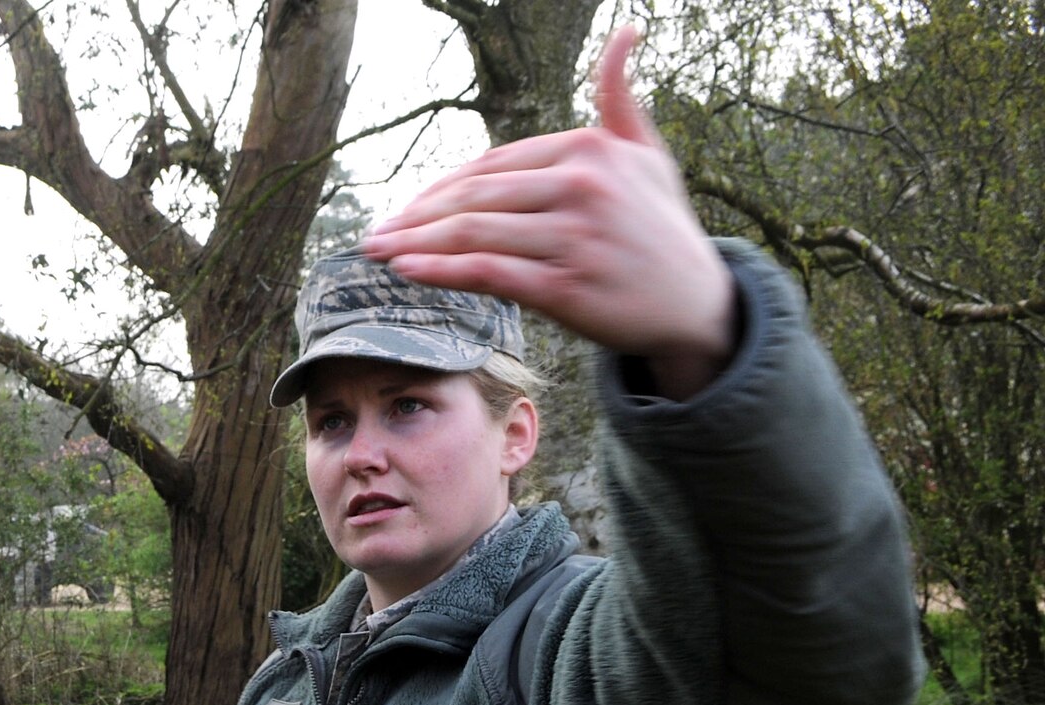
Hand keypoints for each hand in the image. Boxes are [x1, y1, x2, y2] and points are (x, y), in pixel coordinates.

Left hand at [362, 26, 735, 398]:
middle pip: (474, 198)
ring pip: (473, 234)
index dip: (441, 189)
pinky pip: (487, 274)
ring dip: (415, 243)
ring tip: (378, 252)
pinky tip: (407, 270)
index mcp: (588, 149)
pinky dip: (441, 271)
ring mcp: (572, 237)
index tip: (408, 208)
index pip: (492, 165)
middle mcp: (580, 187)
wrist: (697, 302)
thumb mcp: (648, 152)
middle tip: (376, 232)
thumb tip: (624, 33)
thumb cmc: (662, 227)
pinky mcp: (565, 287)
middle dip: (416, 216)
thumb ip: (620, 97)